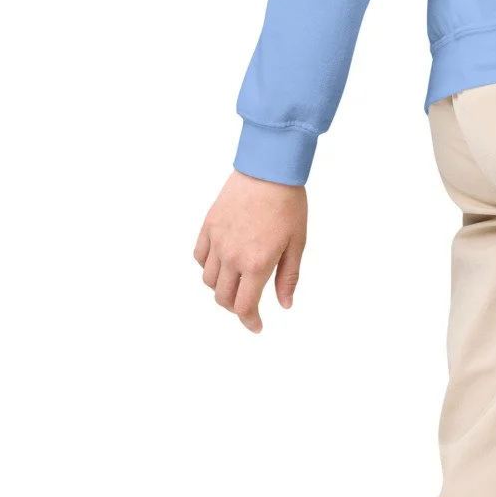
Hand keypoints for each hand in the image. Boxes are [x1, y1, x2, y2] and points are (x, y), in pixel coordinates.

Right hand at [193, 170, 306, 331]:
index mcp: (256, 264)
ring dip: (221, 288)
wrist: (269, 169)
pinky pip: (199, 256)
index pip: (244, 306)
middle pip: (223, 298)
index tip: (257, 326)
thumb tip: (284, 304)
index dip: (250, 321)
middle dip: (235, 308)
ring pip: (208, 280)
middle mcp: (232, 256)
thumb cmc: (288, 205)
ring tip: (236, 283)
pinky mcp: (208, 226)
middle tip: (249, 306)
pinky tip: (222, 263)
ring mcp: (216, 241)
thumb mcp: (296, 244)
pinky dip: (207, 267)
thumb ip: (288, 277)